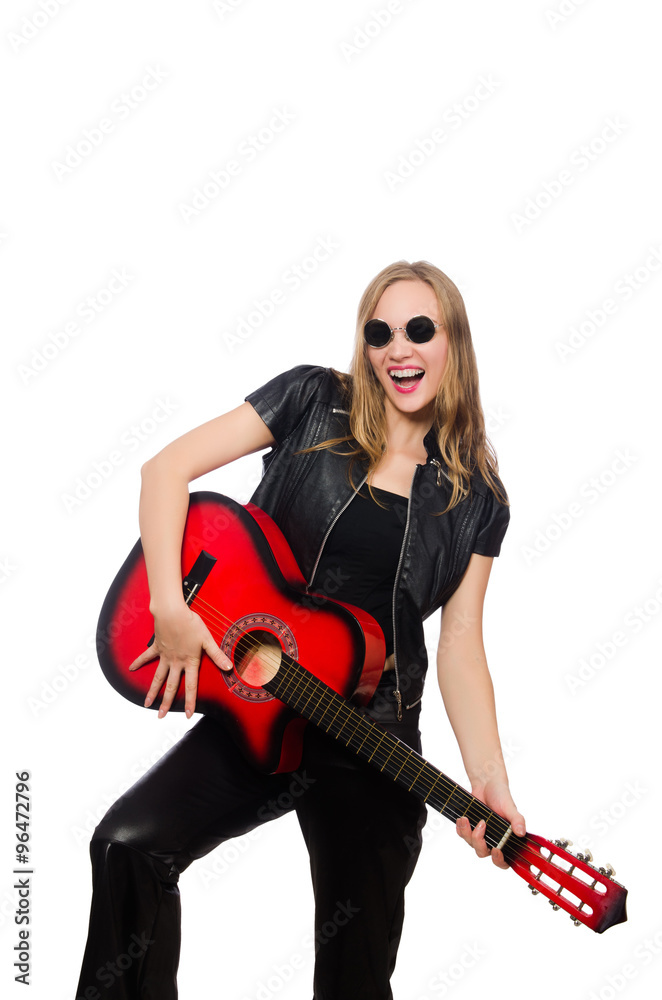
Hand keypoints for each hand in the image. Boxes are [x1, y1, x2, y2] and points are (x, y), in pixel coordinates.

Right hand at [128, 603, 232, 718]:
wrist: (172, 612)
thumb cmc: (191, 624)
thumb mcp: (207, 639)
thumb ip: (217, 655)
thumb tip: (229, 668)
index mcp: (190, 662)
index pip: (191, 686)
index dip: (190, 701)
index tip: (187, 715)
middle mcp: (176, 662)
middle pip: (171, 686)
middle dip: (166, 702)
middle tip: (161, 716)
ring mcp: (165, 656)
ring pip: (158, 677)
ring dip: (152, 691)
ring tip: (146, 704)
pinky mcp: (157, 647)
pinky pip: (147, 657)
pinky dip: (139, 662)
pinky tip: (131, 669)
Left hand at [455, 780, 525, 869]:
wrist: (486, 783)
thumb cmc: (501, 796)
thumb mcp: (510, 807)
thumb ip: (517, 820)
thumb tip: (521, 832)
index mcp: (505, 839)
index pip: (504, 861)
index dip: (499, 861)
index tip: (496, 850)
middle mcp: (493, 840)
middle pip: (483, 853)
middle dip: (479, 842)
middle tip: (481, 825)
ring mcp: (480, 835)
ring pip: (471, 844)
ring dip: (467, 833)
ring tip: (468, 818)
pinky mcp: (470, 828)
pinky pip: (462, 835)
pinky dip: (461, 828)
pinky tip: (462, 818)